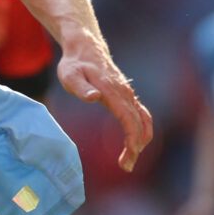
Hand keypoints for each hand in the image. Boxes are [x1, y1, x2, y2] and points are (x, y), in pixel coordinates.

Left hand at [57, 49, 152, 171]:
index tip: (130, 156)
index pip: (129, 119)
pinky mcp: (127, 96)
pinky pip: (140, 115)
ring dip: (141, 141)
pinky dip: (140, 131)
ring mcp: (128, 94)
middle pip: (139, 124)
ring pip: (144, 120)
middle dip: (136, 148)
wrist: (85, 47)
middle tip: (126, 167)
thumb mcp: (70, 75)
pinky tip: (133, 145)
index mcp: (113, 91)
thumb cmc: (74, 64)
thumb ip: (81, 88)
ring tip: (129, 160)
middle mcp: (125, 93)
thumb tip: (95, 98)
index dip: (132, 139)